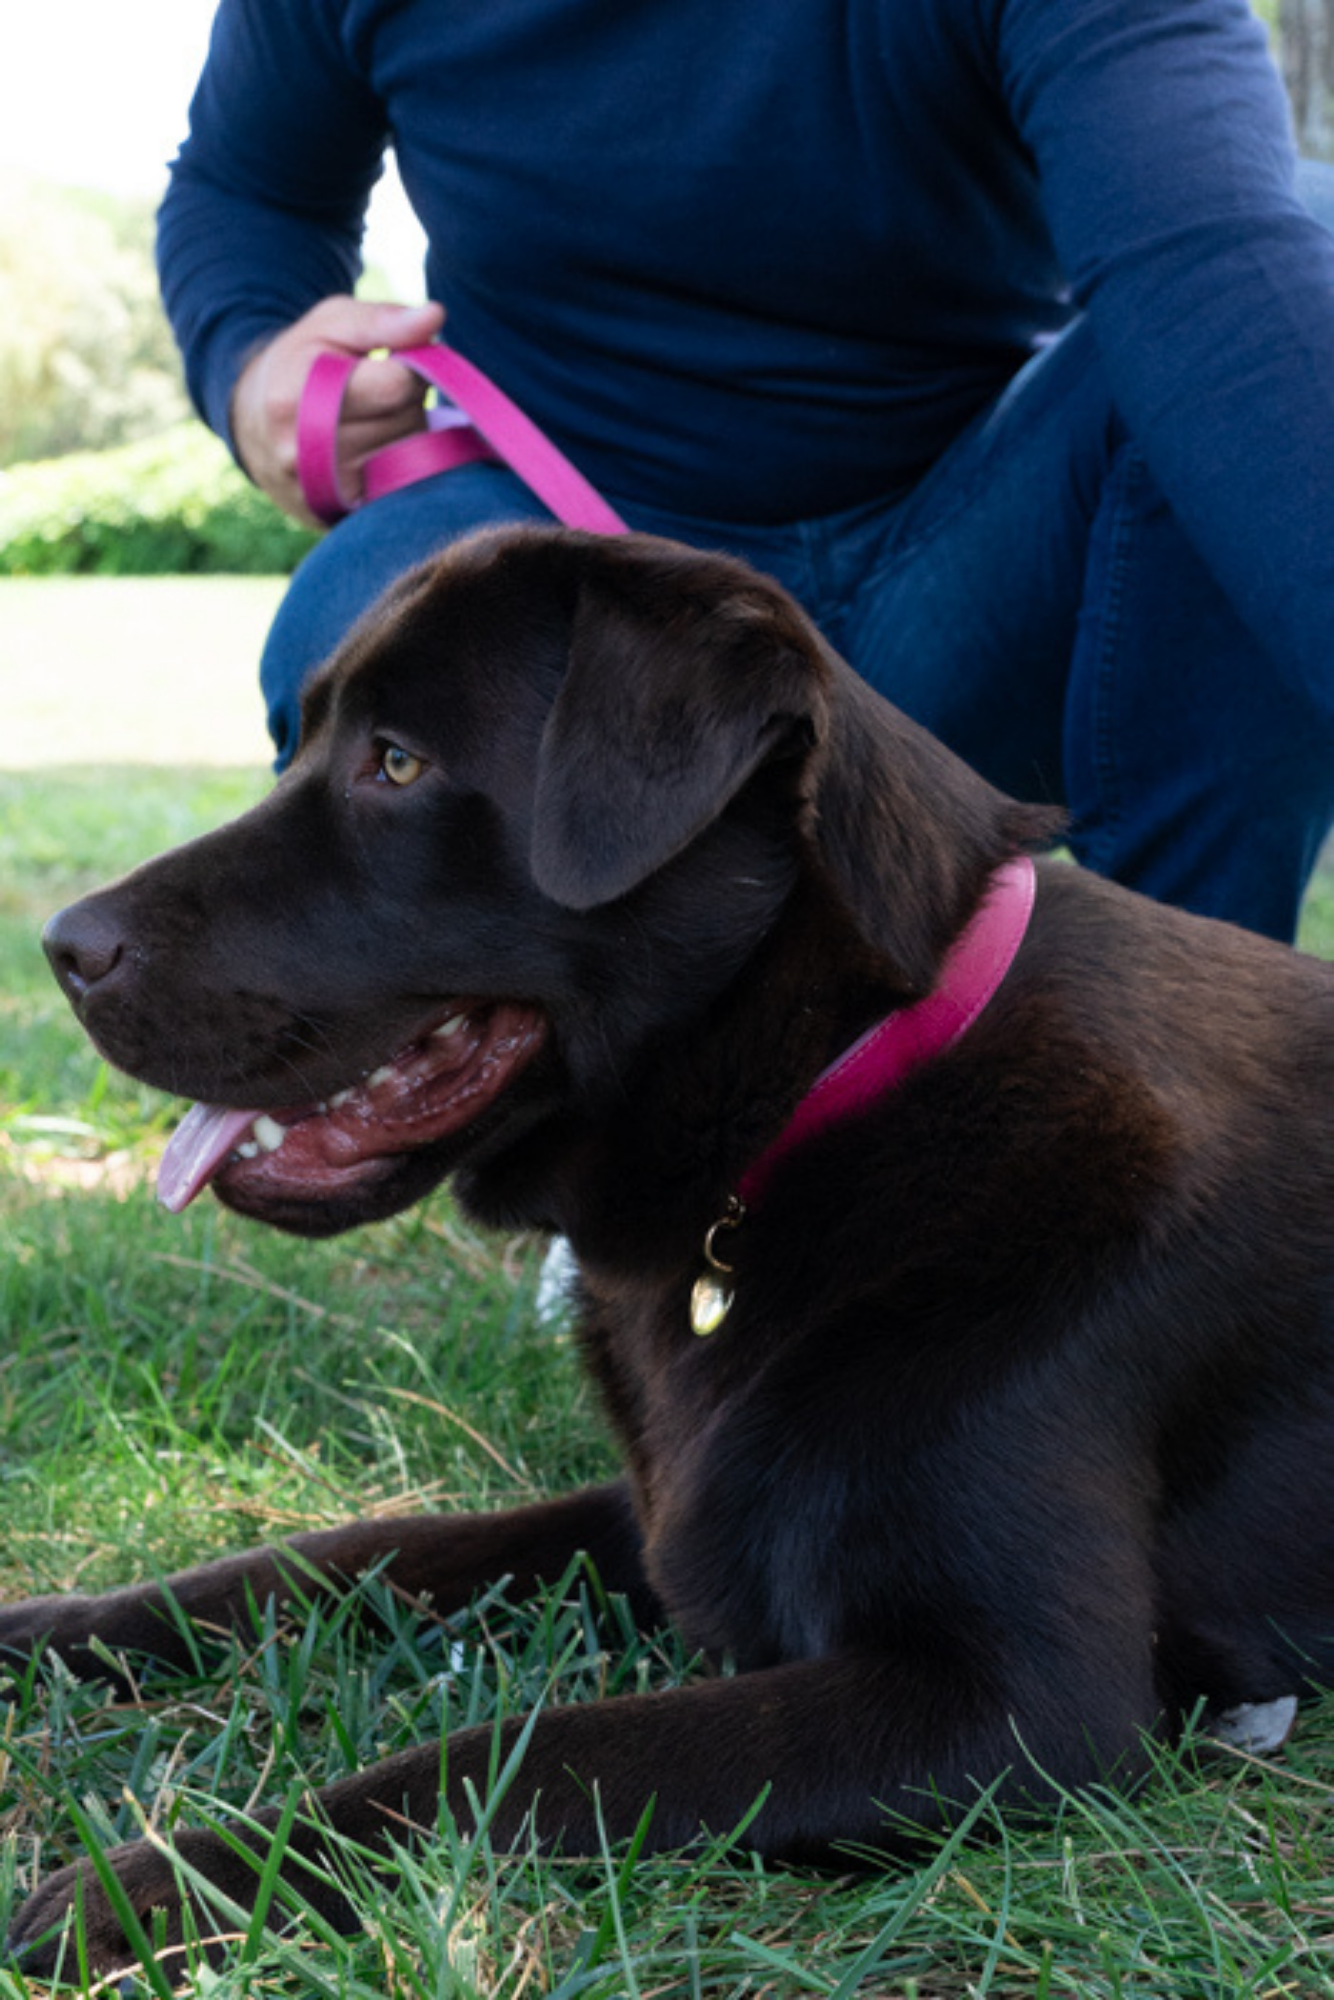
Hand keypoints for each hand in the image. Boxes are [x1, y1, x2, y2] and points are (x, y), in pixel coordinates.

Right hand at [230, 295, 446, 525]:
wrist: (256, 426)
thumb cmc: (302, 363)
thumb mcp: (330, 325)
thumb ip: (382, 320)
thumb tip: (435, 316)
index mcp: (296, 399)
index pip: (396, 386)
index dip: (411, 367)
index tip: (398, 360)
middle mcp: (305, 455)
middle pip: (407, 424)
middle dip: (408, 401)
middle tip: (381, 391)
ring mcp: (324, 494)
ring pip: (411, 459)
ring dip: (407, 435)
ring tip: (375, 419)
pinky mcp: (342, 519)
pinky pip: (403, 490)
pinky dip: (401, 467)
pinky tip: (377, 450)